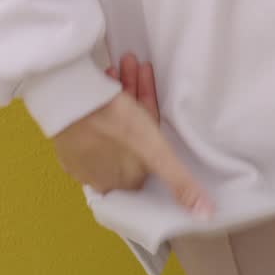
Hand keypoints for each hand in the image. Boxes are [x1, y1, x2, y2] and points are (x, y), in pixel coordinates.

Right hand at [51, 53, 214, 215]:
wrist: (72, 101)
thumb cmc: (115, 125)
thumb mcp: (155, 150)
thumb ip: (179, 181)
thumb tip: (205, 213)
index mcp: (123, 182)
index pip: (148, 154)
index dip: (153, 124)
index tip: (152, 97)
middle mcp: (101, 173)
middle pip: (130, 134)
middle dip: (138, 101)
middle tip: (139, 68)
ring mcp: (82, 153)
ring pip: (111, 119)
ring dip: (122, 89)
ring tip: (126, 62)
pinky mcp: (68, 135)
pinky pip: (92, 114)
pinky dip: (103, 93)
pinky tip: (109, 73)